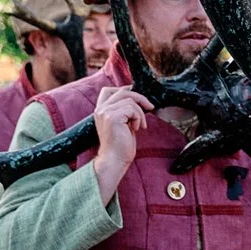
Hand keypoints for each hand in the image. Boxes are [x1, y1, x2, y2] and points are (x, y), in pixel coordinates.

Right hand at [91, 85, 151, 202]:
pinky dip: (139, 118)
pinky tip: (136, 129)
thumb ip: (125, 111)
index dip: (123, 89)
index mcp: (101, 110)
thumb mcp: (123, 124)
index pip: (107, 90)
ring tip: (139, 126)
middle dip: (139, 98)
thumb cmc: (120, 146)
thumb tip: (136, 99)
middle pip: (122, 92)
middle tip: (150, 107)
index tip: (135, 94)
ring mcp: (105, 112)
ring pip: (130, 101)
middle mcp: (100, 109)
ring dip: (140, 113)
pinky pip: (132, 109)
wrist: (115, 160)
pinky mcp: (112, 117)